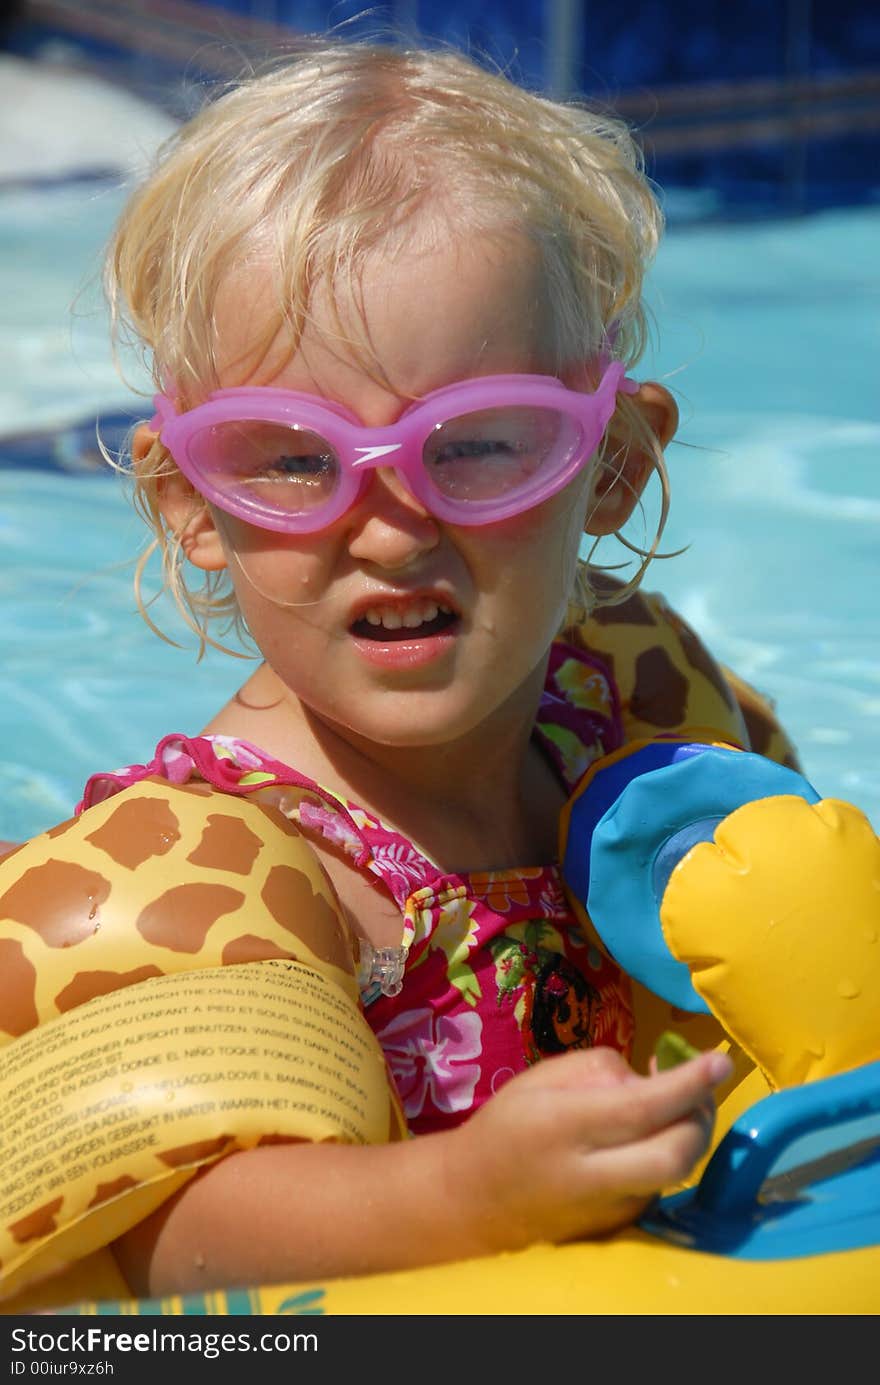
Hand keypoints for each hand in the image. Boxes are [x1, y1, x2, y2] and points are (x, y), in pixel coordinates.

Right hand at [452, 1045, 731, 1253]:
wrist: (474, 1203)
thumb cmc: (507, 1127)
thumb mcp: (542, 1078)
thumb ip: (602, 1069)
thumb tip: (654, 1078)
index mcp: (564, 1127)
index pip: (642, 1106)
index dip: (689, 1083)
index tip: (721, 1060)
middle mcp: (592, 1176)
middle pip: (676, 1153)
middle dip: (701, 1115)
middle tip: (701, 1084)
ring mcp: (609, 1210)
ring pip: (676, 1170)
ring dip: (689, 1132)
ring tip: (672, 1102)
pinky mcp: (620, 1227)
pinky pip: (661, 1184)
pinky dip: (668, 1153)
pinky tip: (650, 1134)